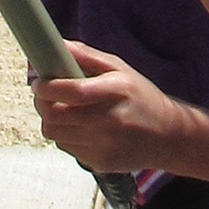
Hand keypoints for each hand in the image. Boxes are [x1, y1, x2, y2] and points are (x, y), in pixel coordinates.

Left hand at [33, 41, 191, 174]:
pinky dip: (65, 135)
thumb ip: (85, 55)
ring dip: (51, 119)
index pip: (73, 92)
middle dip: (43, 102)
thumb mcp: (119, 68)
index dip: (48, 86)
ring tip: (65, 110)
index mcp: (117, 91)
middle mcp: (111, 120)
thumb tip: (55, 44)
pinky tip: (81, 127)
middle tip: (46, 94)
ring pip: (54, 133)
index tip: (39, 81)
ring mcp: (105, 146)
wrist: (168, 137)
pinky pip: (66, 148)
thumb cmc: (141, 97)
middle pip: (55, 115)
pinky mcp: (99, 163)